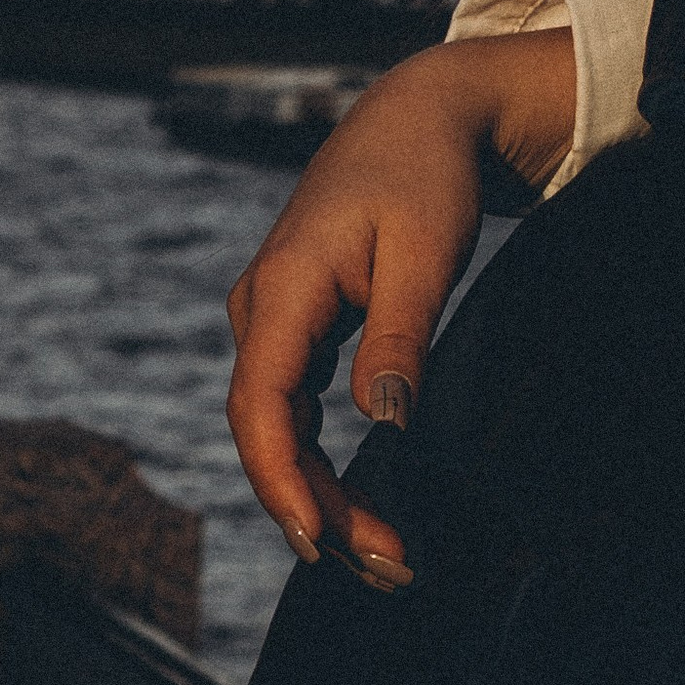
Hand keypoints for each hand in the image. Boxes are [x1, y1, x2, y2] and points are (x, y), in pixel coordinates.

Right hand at [224, 30, 575, 582]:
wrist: (417, 118)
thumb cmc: (424, 175)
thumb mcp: (425, 251)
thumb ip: (401, 335)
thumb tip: (385, 423)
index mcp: (284, 287)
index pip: (260, 405)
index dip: (281, 481)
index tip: (319, 539)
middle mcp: (263, 309)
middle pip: (269, 432)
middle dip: (317, 507)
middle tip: (388, 566)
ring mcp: (275, 320)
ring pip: (279, 429)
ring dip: (322, 493)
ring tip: (383, 554)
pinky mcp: (298, 328)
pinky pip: (294, 411)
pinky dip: (322, 462)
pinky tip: (356, 507)